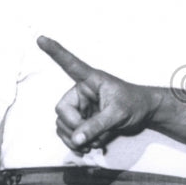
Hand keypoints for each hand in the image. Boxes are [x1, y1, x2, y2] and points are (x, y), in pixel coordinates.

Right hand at [38, 36, 157, 151]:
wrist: (145, 114)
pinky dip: (79, 143)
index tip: (41, 38)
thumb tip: (76, 138)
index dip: (55, 52)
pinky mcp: (83, 120)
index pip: (70, 64)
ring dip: (76, 139)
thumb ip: (97, 126)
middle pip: (62, 112)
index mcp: (90, 80)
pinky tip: (92, 146)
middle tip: (91, 138)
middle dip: (74, 128)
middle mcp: (82, 92)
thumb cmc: (135, 104)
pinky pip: (70, 135)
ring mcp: (81, 107)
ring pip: (63, 126)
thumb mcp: (118, 114)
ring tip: (95, 143)